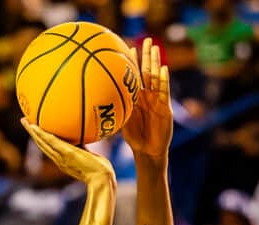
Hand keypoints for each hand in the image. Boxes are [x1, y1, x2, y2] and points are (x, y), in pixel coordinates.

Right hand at [22, 119, 115, 184]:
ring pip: (43, 143)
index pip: (49, 148)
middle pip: (42, 145)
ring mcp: (62, 157)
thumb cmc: (101, 171)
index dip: (41, 139)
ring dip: (33, 132)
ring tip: (25, 121)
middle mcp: (59, 160)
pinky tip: (36, 126)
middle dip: (33, 133)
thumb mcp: (90, 156)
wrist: (102, 179)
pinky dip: (43, 135)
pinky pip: (52, 142)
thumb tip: (87, 135)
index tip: (35, 130)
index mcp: (63, 161)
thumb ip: (85, 148)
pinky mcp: (67, 154)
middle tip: (25, 121)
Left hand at [123, 38, 172, 162]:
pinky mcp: (165, 107)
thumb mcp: (120, 122)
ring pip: (157, 77)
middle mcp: (147, 95)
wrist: (147, 151)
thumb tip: (93, 106)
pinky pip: (164, 91)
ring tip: (155, 47)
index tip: (127, 47)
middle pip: (148, 71)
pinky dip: (164, 80)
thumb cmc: (133, 138)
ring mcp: (157, 100)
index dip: (132, 62)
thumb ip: (112, 111)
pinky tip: (164, 68)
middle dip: (147, 55)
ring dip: (156, 62)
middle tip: (147, 39)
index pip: (134, 75)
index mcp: (136, 97)